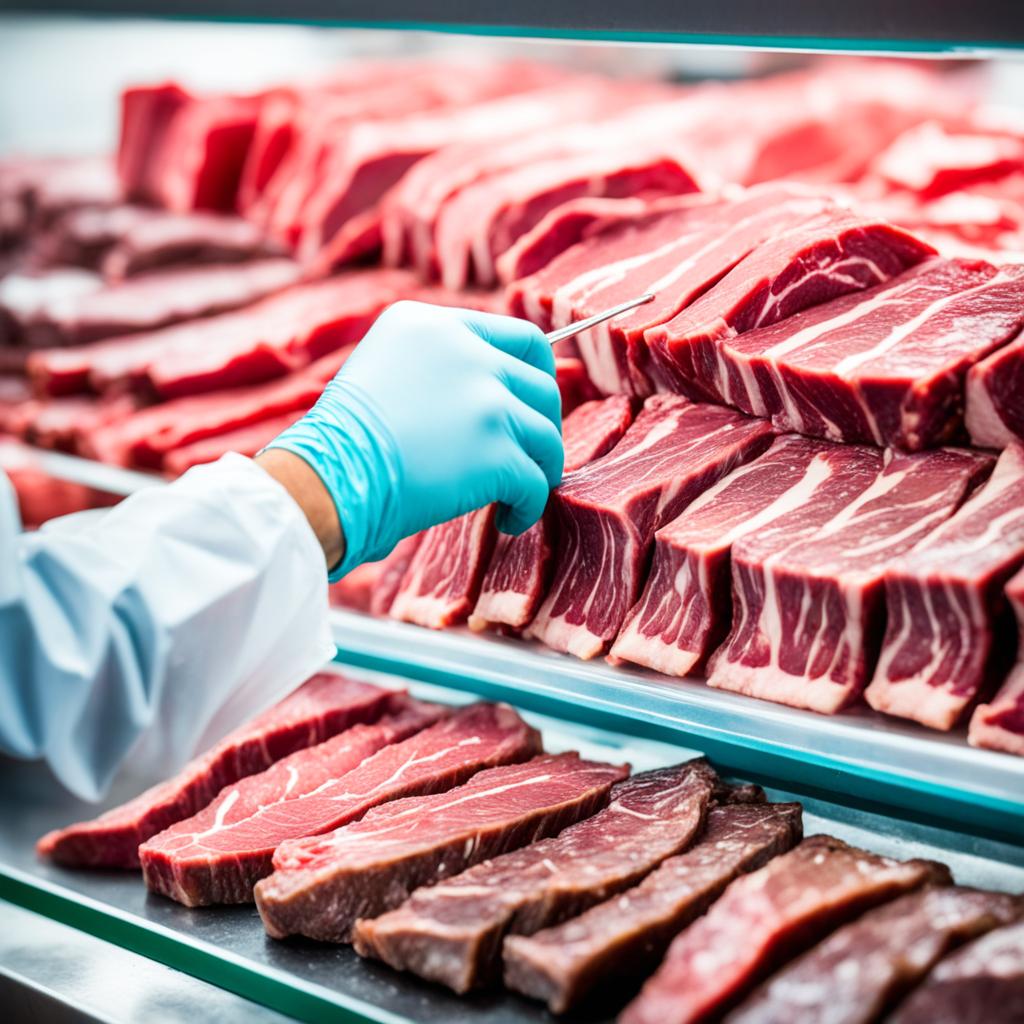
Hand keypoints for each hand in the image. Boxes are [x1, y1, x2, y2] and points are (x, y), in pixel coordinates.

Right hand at [262, 301, 562, 577]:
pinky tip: (506, 519)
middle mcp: (468, 354)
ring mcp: (487, 403)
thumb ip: (435, 364)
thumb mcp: (383, 366)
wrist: (326, 478)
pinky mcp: (496, 453)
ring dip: (540, 468)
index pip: (522, 338)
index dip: (538, 375)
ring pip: (547, 436)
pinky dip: (528, 507)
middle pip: (542, 387)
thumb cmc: (340, 439)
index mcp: (435, 325)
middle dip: (542, 426)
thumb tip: (484, 392)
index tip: (534, 404)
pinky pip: (535, 483)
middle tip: (528, 456)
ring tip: (517, 494)